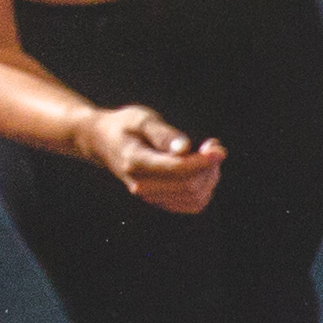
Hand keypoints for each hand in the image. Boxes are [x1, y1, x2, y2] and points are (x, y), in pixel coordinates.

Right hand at [86, 105, 225, 215]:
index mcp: (135, 162)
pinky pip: (193, 203)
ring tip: (206, 156)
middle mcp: (141, 185)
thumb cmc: (125, 126)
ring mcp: (150, 197)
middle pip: (190, 185)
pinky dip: (205, 187)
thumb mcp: (142, 120)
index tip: (219, 148)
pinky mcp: (160, 201)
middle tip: (212, 145)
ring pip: (195, 197)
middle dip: (208, 167)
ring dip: (209, 177)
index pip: (177, 170)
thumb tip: (184, 148)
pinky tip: (202, 169)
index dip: (203, 161)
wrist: (103, 142)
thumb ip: (163, 134)